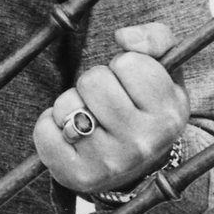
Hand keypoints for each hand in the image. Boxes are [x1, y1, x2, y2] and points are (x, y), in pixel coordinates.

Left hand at [34, 22, 189, 196]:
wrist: (141, 167)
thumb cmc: (147, 107)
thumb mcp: (166, 71)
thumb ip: (156, 39)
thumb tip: (124, 37)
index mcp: (169, 115)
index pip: (128, 63)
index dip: (124, 66)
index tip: (130, 84)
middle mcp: (143, 143)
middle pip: (93, 81)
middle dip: (95, 83)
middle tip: (106, 101)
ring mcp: (110, 163)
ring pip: (67, 105)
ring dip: (71, 103)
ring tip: (90, 117)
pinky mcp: (79, 176)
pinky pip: (45, 131)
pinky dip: (50, 124)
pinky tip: (70, 132)